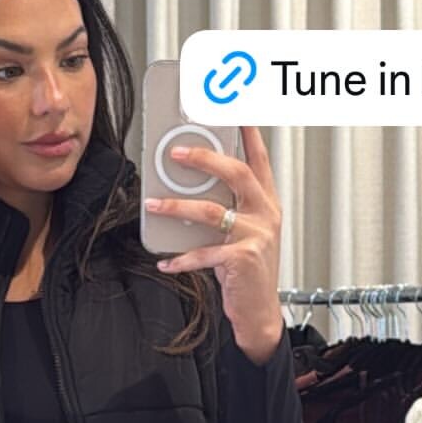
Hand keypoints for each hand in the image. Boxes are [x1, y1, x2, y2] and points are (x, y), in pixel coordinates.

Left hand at [148, 124, 283, 357]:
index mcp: (267, 202)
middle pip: (236, 173)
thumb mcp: (243, 233)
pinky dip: (181, 259)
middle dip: (204, 159)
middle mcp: (266, 214)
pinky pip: (204, 252)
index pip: (259, 158)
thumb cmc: (249, 272)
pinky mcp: (243, 259)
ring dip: (177, 206)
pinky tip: (166, 261)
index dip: (248, 132)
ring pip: (212, 211)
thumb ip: (227, 207)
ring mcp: (257, 236)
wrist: (260, 313)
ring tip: (154, 204)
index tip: (236, 109)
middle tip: (176, 154)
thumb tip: (189, 188)